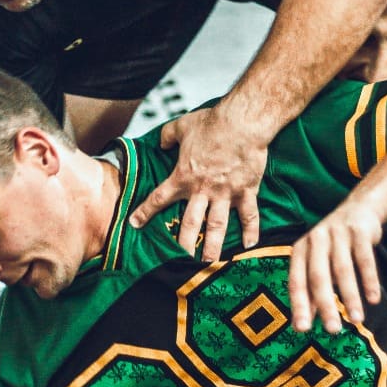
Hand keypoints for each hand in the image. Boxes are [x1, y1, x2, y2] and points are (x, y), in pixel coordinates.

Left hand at [129, 104, 266, 262]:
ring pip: (217, 226)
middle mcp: (202, 190)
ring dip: (213, 246)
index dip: (146, 212)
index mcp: (184, 176)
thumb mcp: (182, 126)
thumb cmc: (211, 123)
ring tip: (209, 262)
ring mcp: (225, 193)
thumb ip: (167, 136)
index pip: (159, 198)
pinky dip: (251, 231)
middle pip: (189, 223)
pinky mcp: (246, 191)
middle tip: (179, 260)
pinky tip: (250, 246)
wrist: (241, 123)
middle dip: (183, 243)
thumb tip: (160, 142)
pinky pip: (249, 214)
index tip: (135, 224)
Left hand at [288, 200, 382, 333]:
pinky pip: (365, 260)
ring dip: (350, 297)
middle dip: (326, 306)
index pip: (296, 281)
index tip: (302, 330)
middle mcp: (315, 240)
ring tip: (357, 320)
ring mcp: (337, 234)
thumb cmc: (334, 245)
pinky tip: (373, 300)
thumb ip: (310, 289)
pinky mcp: (359, 231)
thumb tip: (303, 322)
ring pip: (343, 270)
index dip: (299, 306)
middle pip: (318, 277)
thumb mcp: (318, 262)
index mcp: (300, 250)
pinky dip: (369, 280)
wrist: (359, 209)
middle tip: (333, 330)